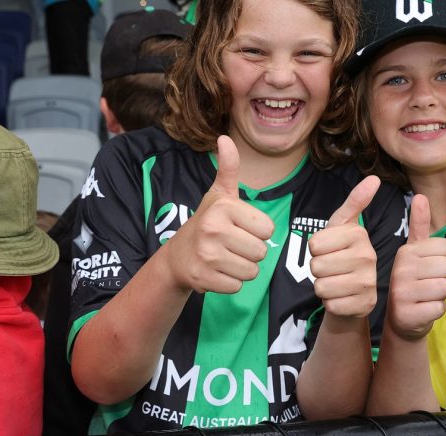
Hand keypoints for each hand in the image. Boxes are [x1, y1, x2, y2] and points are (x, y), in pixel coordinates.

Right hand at [164, 135, 273, 293]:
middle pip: (261, 252)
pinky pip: (238, 287)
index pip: (268, 229)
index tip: (240, 228)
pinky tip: (217, 271)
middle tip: (232, 246)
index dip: (257, 231)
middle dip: (251, 252)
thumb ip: (229, 168)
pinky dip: (231, 282)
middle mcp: (214, 230)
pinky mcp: (204, 279)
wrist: (177, 256)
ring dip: (242, 268)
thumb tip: (225, 138)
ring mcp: (207, 256)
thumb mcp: (218, 194)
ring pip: (252, 271)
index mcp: (224, 207)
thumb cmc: (206, 222)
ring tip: (225, 258)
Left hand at [308, 176, 380, 317]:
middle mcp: (368, 257)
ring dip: (323, 287)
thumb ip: (354, 202)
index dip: (315, 250)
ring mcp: (368, 283)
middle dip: (318, 270)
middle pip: (316, 266)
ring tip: (337, 282)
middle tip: (333, 269)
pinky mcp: (364, 305)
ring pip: (321, 286)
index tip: (330, 251)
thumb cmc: (342, 255)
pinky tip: (343, 297)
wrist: (355, 293)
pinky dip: (331, 303)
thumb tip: (374, 178)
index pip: (314, 245)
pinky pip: (330, 304)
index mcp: (359, 235)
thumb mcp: (344, 227)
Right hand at [386, 194, 445, 339]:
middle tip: (428, 284)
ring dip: (440, 296)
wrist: (400, 319)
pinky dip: (436, 311)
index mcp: (405, 252)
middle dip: (444, 278)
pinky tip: (423, 309)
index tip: (429, 268)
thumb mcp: (414, 252)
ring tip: (425, 296)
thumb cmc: (412, 282)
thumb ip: (419, 224)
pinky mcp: (408, 314)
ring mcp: (402, 293)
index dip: (444, 260)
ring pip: (445, 288)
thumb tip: (420, 196)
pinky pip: (440, 308)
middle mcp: (401, 269)